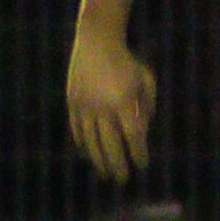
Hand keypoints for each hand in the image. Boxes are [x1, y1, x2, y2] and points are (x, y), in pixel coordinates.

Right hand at [67, 29, 156, 182]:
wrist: (97, 41)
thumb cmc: (126, 62)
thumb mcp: (146, 80)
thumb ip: (147, 107)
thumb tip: (142, 133)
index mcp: (124, 102)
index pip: (133, 137)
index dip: (138, 154)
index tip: (143, 165)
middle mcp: (103, 107)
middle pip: (110, 145)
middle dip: (117, 165)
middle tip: (123, 179)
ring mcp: (84, 106)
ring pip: (91, 141)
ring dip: (99, 160)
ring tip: (105, 173)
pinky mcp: (72, 102)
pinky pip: (77, 129)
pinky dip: (83, 143)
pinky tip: (89, 153)